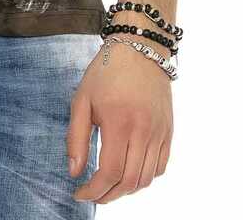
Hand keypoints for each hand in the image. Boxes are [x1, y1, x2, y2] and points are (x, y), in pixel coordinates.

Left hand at [66, 40, 172, 203]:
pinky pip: (160, 167)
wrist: (140, 48)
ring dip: (126, 190)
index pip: (109, 172)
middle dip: (108, 195)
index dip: (94, 190)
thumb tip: (74, 171)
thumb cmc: (106, 71)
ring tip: (109, 186)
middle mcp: (143, 130)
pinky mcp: (168, 131)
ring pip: (146, 179)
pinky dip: (145, 178)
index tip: (80, 193)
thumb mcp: (82, 99)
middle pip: (129, 181)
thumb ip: (76, 137)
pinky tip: (129, 172)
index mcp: (119, 122)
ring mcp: (159, 132)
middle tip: (93, 193)